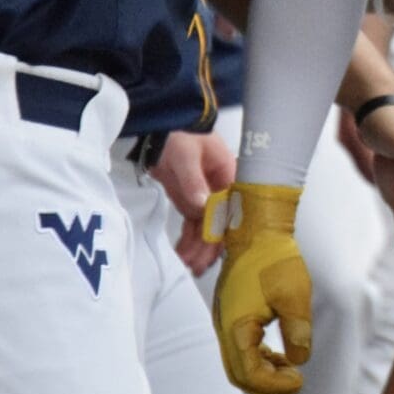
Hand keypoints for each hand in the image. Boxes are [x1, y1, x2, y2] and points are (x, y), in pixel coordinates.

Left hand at [150, 129, 235, 276]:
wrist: (161, 127)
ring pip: (206, 229)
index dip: (225, 231)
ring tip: (187, 266)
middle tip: (196, 265)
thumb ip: (193, 181)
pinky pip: (193, 226)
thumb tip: (202, 205)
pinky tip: (183, 254)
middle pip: (221, 224)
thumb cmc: (180, 133)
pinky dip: (188, 241)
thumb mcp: (186, 154)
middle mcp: (222, 189)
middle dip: (209, 247)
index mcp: (229, 175)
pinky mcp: (191, 201)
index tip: (215, 251)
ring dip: (198, 248)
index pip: (233, 209)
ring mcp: (206, 197)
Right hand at [207, 183, 312, 393]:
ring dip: (263, 372)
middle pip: (239, 374)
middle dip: (267, 385)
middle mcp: (225, 327)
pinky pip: (240, 347)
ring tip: (290, 368)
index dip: (274, 386)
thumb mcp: (295, 293)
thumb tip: (300, 359)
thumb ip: (298, 329)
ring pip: (238, 362)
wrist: (256, 229)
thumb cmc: (275, 257)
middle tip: (295, 381)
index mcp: (236, 326)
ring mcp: (225, 321)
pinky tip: (280, 354)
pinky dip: (258, 357)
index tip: (299, 379)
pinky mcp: (230, 314)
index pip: (249, 374)